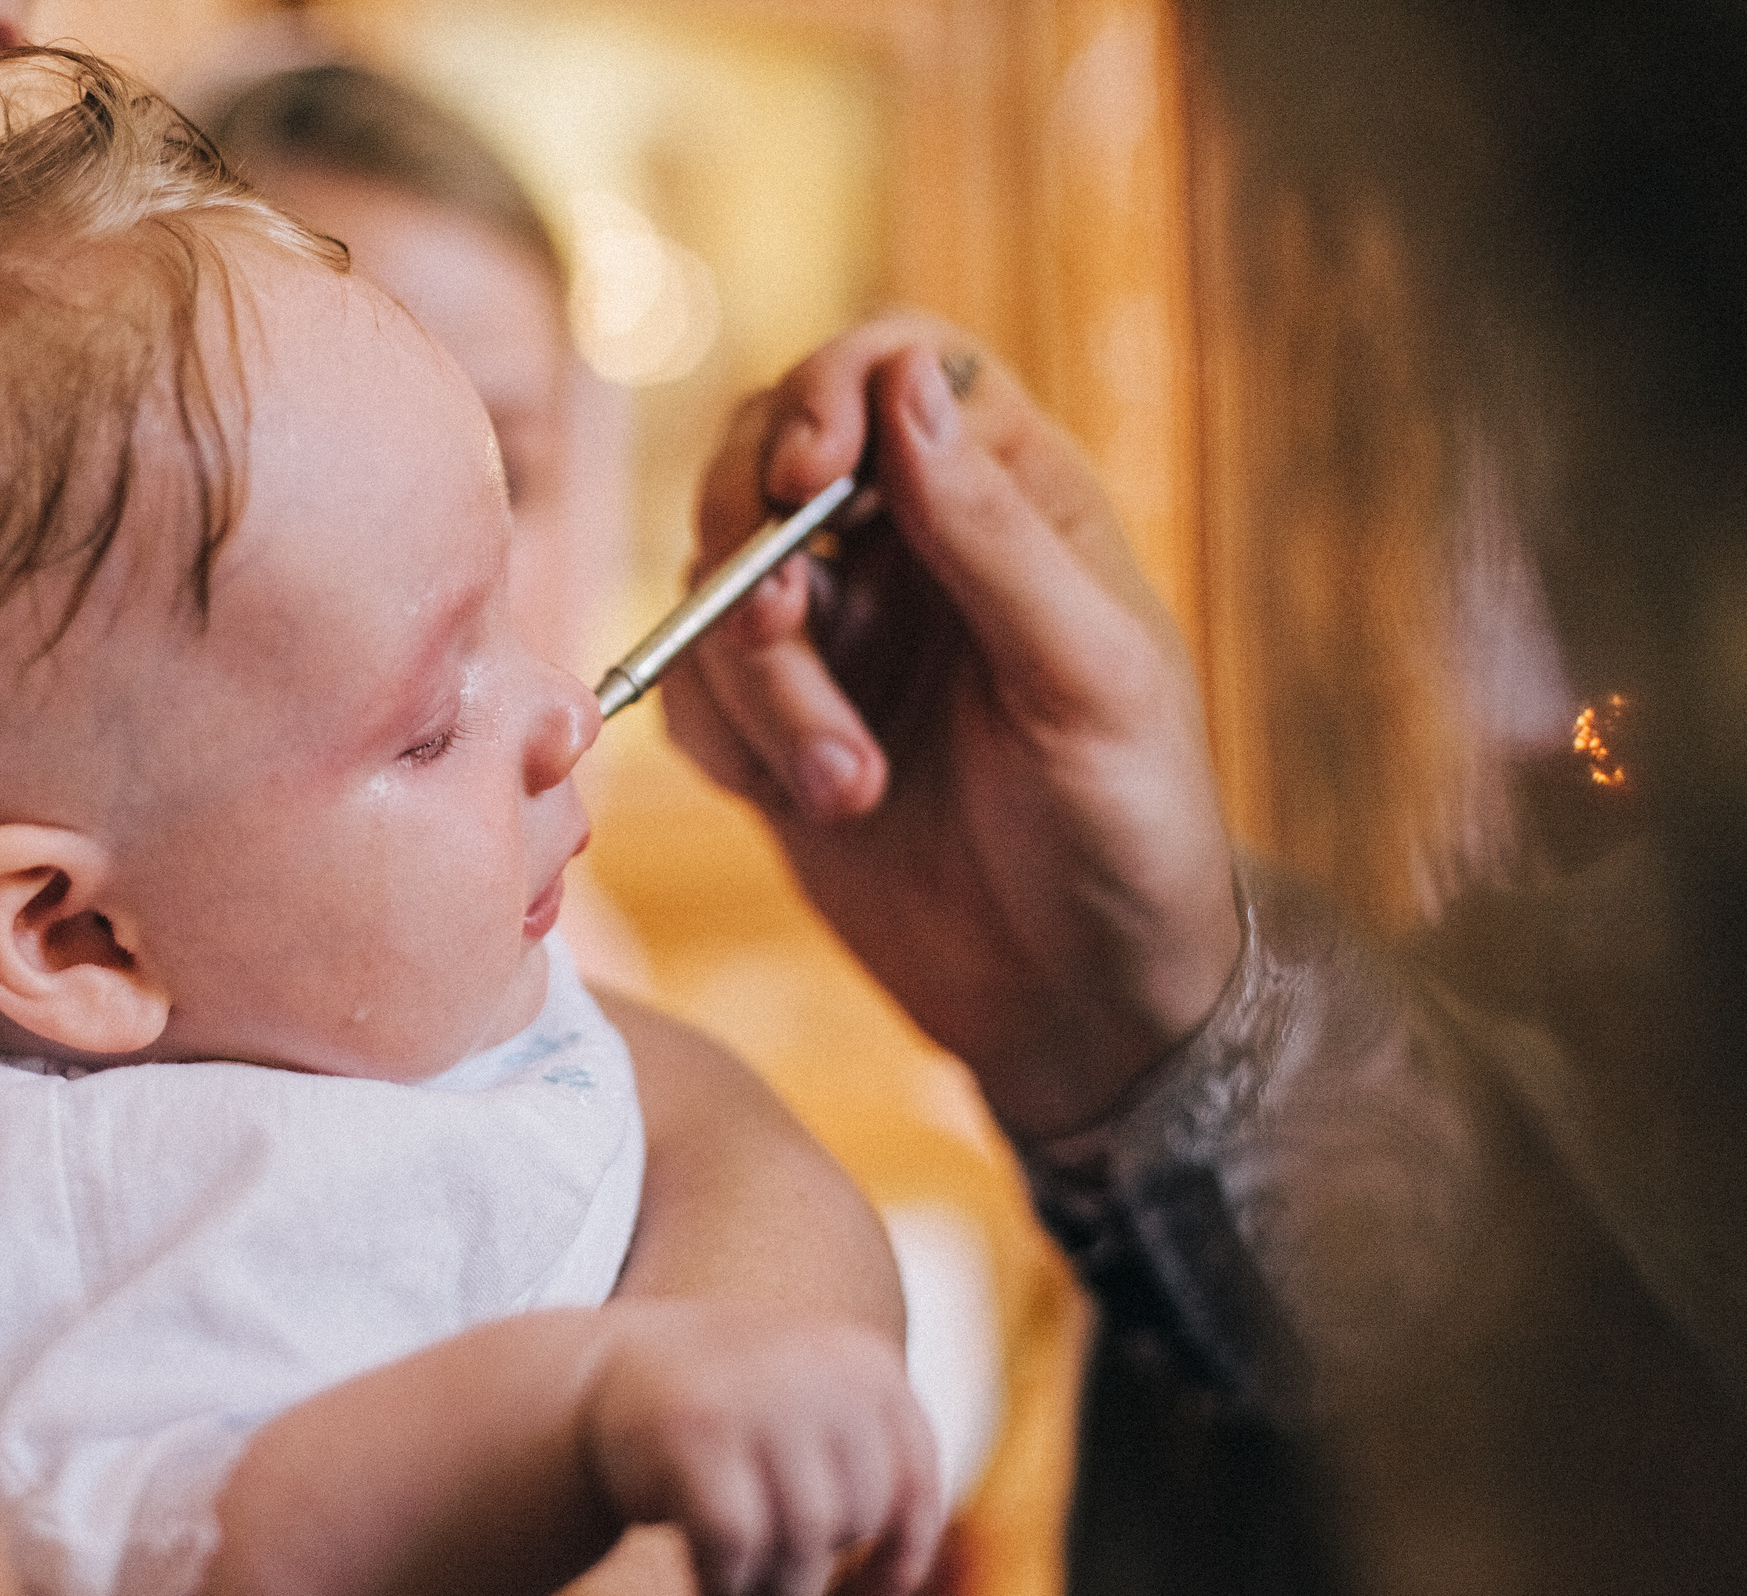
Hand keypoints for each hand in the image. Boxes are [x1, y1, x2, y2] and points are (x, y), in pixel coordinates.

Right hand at [577, 1301, 940, 1595]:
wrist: (612, 1372)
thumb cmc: (731, 1417)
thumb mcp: (815, 1409)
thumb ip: (870, 1468)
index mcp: (864, 1361)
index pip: (914, 1479)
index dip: (904, 1556)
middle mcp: (819, 1368)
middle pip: (852, 1520)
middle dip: (812, 1573)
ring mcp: (756, 1396)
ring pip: (799, 1546)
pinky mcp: (694, 1432)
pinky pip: (736, 1550)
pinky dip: (726, 1592)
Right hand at [663, 312, 1239, 1134]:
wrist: (1079, 1003)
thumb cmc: (1129, 831)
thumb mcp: (1087, 677)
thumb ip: (993, 532)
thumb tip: (906, 380)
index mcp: (1011, 495)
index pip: (891, 366)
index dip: (827, 396)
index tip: (802, 482)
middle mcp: (910, 546)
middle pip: (761, 458)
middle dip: (755, 554)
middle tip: (788, 635)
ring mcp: (835, 636)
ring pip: (715, 588)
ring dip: (761, 687)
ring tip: (849, 787)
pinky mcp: (775, 727)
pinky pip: (693, 690)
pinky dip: (727, 741)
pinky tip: (809, 805)